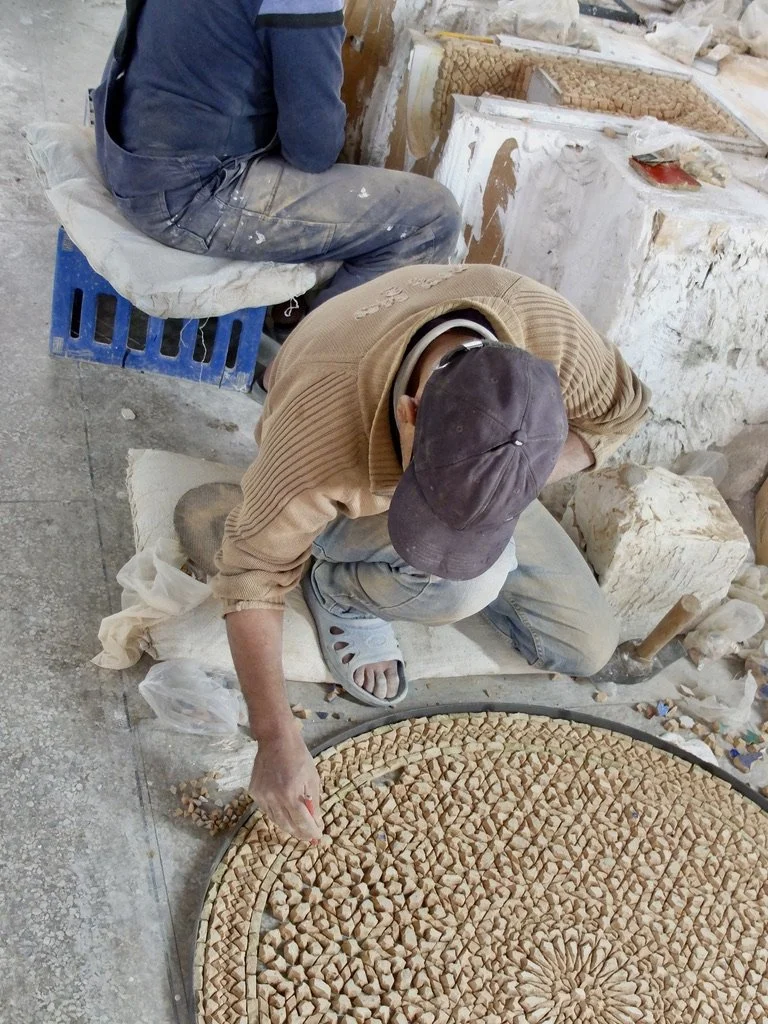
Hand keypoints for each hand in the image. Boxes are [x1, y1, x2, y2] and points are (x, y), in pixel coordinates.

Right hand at [249, 724, 322, 841]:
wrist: (275, 739)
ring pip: (276, 820)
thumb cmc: (298, 756)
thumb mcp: (312, 778)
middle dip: (300, 833)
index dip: (310, 832)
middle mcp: (274, 797)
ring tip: (298, 829)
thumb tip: (316, 822)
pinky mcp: (254, 792)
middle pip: (287, 825)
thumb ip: (313, 802)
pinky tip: (285, 815)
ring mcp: (262, 795)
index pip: (302, 822)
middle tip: (309, 836)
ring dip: (288, 826)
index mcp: (290, 793)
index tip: (318, 838)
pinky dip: (277, 815)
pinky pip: (267, 810)